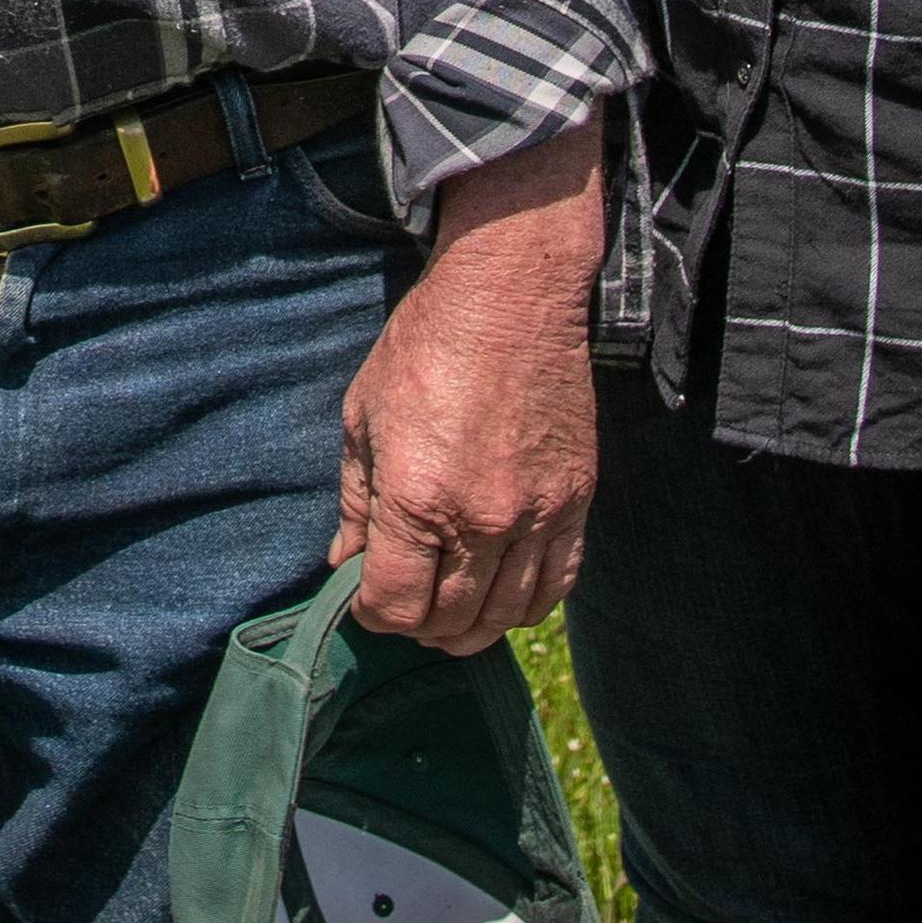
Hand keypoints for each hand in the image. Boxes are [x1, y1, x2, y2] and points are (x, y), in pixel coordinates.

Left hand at [331, 125, 601, 650]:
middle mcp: (482, 519)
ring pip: (507, 616)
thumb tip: (346, 564)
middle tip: (403, 605)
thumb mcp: (363, 417)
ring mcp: (538, 515)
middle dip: (417, 625)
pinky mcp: (576, 502)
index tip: (362, 600)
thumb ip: (355, 502)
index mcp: (418, 498)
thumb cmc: (426, 346)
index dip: (370, 615)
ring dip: (472, 627)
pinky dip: (526, 606)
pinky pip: (558, 586)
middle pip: (451, 621)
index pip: (395, 605)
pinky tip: (501, 596)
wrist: (511, 295)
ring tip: (448, 612)